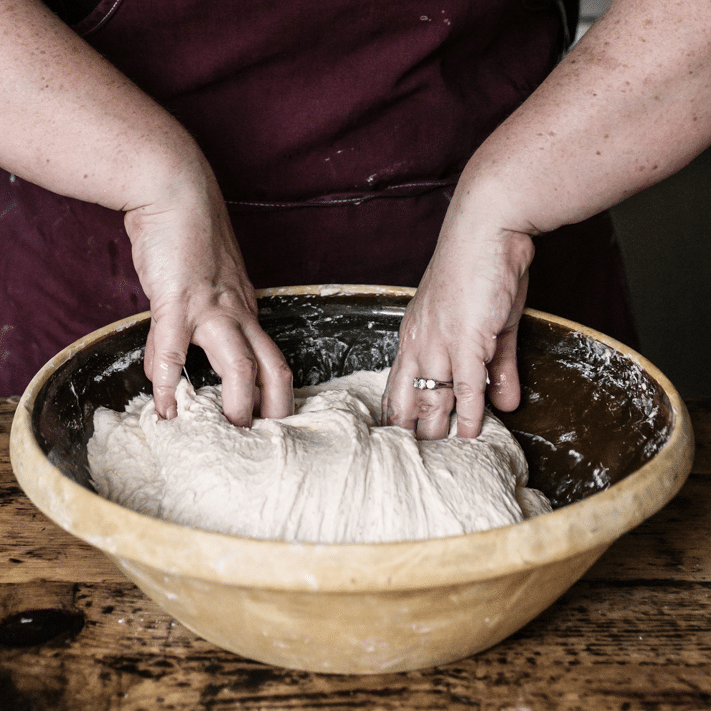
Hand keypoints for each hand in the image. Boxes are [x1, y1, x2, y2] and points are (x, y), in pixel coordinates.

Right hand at [125, 167, 293, 425]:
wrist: (176, 191)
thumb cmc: (193, 236)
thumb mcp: (213, 281)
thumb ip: (212, 313)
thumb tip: (197, 347)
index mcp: (247, 311)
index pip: (274, 359)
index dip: (279, 395)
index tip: (274, 424)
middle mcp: (239, 313)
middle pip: (273, 368)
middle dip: (275, 409)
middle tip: (269, 444)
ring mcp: (211, 308)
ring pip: (239, 364)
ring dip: (237, 402)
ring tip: (228, 434)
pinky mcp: (178, 299)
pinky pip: (172, 348)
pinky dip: (167, 381)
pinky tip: (164, 407)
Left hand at [382, 204, 533, 439]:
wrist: (487, 231)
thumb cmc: (481, 270)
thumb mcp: (485, 324)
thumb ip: (495, 366)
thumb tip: (504, 403)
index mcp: (414, 336)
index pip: (397, 385)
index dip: (398, 414)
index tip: (400, 440)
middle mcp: (419, 344)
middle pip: (407, 399)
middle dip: (411, 433)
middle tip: (413, 461)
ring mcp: (440, 344)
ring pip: (431, 399)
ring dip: (437, 432)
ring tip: (441, 461)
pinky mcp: (466, 341)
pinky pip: (464, 388)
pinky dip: (468, 414)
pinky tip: (470, 435)